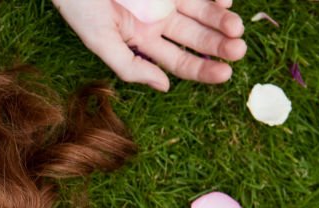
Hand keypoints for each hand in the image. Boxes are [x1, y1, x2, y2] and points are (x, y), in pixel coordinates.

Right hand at [50, 0, 246, 91]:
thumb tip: (164, 87)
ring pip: (204, 14)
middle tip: (238, 50)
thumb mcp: (99, 40)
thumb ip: (129, 66)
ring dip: (223, 22)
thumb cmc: (80, 4)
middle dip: (219, 46)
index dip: (202, 70)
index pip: (178, 62)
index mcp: (142, 42)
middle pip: (197, 40)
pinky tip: (225, 3)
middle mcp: (159, 22)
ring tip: (237, 29)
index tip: (225, 74)